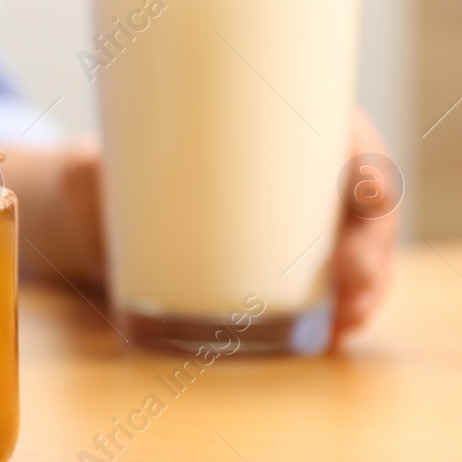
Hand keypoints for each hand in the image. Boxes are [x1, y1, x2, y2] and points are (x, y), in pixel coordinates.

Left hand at [4, 108, 400, 339]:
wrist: (89, 227)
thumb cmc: (100, 181)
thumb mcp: (91, 174)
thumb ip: (89, 173)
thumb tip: (94, 171)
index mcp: (263, 124)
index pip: (338, 132)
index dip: (367, 160)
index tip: (366, 193)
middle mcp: (290, 170)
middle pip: (360, 199)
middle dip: (373, 241)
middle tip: (353, 280)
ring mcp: (291, 224)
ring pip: (354, 248)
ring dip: (366, 287)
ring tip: (343, 324)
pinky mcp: (279, 272)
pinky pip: (327, 290)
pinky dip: (337, 314)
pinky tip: (330, 338)